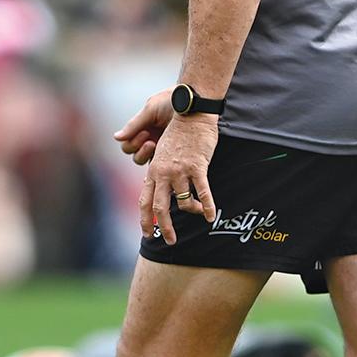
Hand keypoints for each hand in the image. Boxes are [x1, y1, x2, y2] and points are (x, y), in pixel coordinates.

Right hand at [114, 88, 172, 165]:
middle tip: (152, 142)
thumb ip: (134, 124)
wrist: (194, 99)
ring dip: (151, 157)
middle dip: (141, 151)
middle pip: (136, 157)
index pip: (128, 145)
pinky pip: (166, 166)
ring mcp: (163, 147)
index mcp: (142, 129)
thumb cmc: (171, 101)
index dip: (133, 143)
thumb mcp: (151, 109)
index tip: (144, 133)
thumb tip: (116, 137)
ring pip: (149, 164)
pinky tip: (168, 164)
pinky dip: (164, 168)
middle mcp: (150, 139)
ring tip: (160, 147)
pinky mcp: (176, 153)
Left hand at [138, 114, 217, 244]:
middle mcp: (164, 173)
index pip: (145, 200)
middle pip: (160, 207)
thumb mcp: (161, 152)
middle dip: (165, 227)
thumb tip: (158, 188)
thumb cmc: (178, 134)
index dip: (145, 219)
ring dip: (192, 212)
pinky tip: (211, 215)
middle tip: (170, 241)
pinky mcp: (197, 166)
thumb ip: (158, 172)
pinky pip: (203, 192)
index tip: (148, 233)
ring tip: (199, 214)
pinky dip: (208, 206)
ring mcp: (180, 170)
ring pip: (184, 201)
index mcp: (153, 170)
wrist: (191, 115)